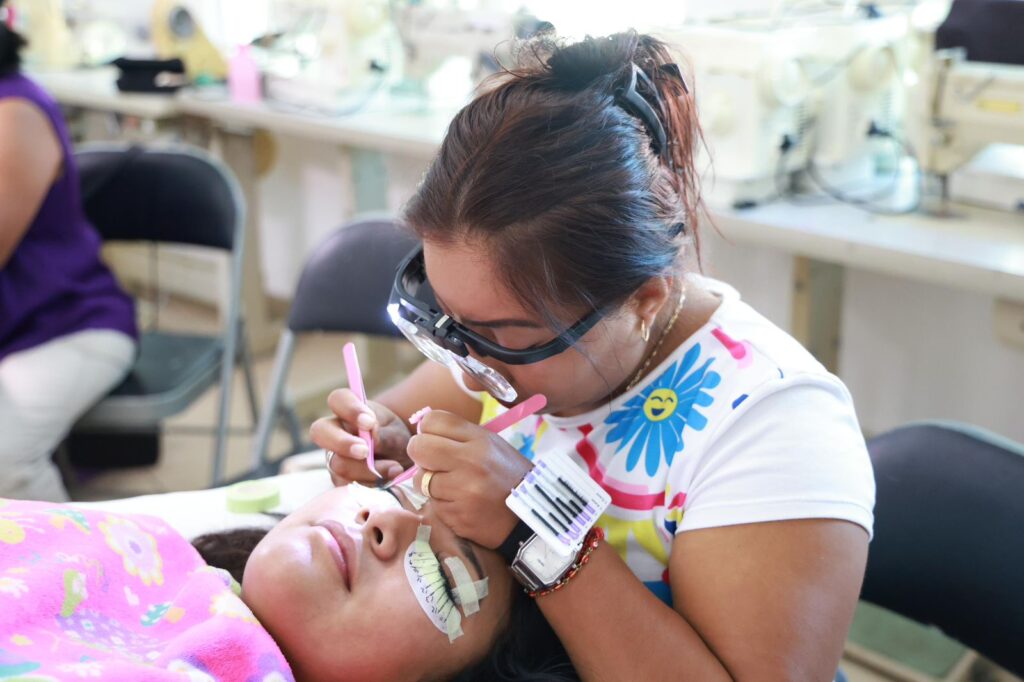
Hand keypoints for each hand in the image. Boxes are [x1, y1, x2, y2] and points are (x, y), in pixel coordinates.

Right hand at [309, 388, 411, 485]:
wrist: (400, 461)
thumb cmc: (395, 439)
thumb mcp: (396, 433)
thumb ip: (385, 435)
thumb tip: (372, 441)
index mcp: (349, 411)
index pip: (338, 400)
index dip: (350, 409)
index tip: (370, 422)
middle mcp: (335, 432)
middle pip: (320, 431)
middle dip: (342, 443)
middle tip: (365, 451)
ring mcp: (334, 457)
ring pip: (336, 464)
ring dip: (365, 469)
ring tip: (394, 468)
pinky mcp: (339, 480)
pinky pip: (346, 485)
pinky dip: (369, 484)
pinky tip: (387, 480)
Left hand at [407, 410, 531, 548]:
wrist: (529, 517)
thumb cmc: (507, 477)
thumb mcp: (492, 446)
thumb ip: (460, 437)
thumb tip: (422, 431)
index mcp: (481, 439)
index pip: (433, 420)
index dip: (426, 431)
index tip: (433, 440)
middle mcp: (470, 461)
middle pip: (418, 447)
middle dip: (419, 455)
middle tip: (432, 463)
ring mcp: (463, 490)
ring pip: (420, 479)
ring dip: (430, 484)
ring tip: (453, 487)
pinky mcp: (456, 515)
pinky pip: (432, 503)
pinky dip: (441, 504)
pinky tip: (461, 504)